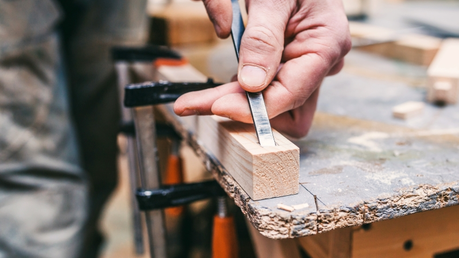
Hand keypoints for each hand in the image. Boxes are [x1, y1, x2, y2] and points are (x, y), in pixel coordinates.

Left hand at [174, 0, 350, 137]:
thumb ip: (263, 39)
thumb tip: (252, 83)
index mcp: (327, 44)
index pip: (291, 92)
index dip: (254, 107)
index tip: (217, 106)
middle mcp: (322, 62)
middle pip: (285, 108)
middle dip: (242, 110)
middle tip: (197, 104)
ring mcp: (308, 66)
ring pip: (275, 104)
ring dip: (240, 103)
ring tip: (203, 97)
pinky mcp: (293, 66)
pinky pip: (270, 90)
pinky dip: (244, 92)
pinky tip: (223, 85)